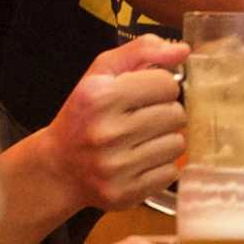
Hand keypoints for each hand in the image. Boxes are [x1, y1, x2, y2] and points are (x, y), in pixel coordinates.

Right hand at [40, 35, 185, 211]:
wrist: (59, 166)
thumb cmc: (85, 114)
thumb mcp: (102, 73)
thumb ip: (141, 51)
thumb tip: (183, 50)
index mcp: (100, 96)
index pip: (167, 84)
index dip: (161, 86)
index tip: (145, 94)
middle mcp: (106, 132)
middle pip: (176, 114)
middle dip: (165, 113)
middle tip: (144, 118)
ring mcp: (116, 167)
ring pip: (177, 144)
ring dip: (165, 140)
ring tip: (142, 140)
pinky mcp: (125, 193)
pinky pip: (170, 173)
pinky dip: (161, 166)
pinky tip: (140, 160)